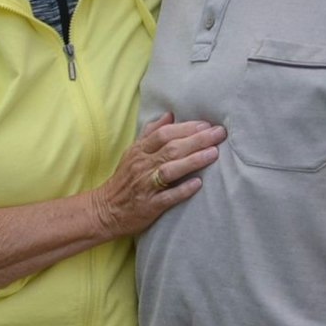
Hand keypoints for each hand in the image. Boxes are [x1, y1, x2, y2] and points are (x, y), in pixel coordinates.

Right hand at [91, 113, 225, 238]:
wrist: (105, 210)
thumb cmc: (124, 180)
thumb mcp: (133, 153)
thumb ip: (151, 133)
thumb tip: (169, 115)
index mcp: (139, 152)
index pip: (163, 134)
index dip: (185, 128)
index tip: (206, 124)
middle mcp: (142, 166)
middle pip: (171, 149)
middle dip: (197, 140)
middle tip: (219, 133)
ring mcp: (146, 186)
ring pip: (170, 170)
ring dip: (193, 161)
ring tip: (214, 153)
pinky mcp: (149, 205)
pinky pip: (167, 197)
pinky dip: (182, 190)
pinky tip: (198, 184)